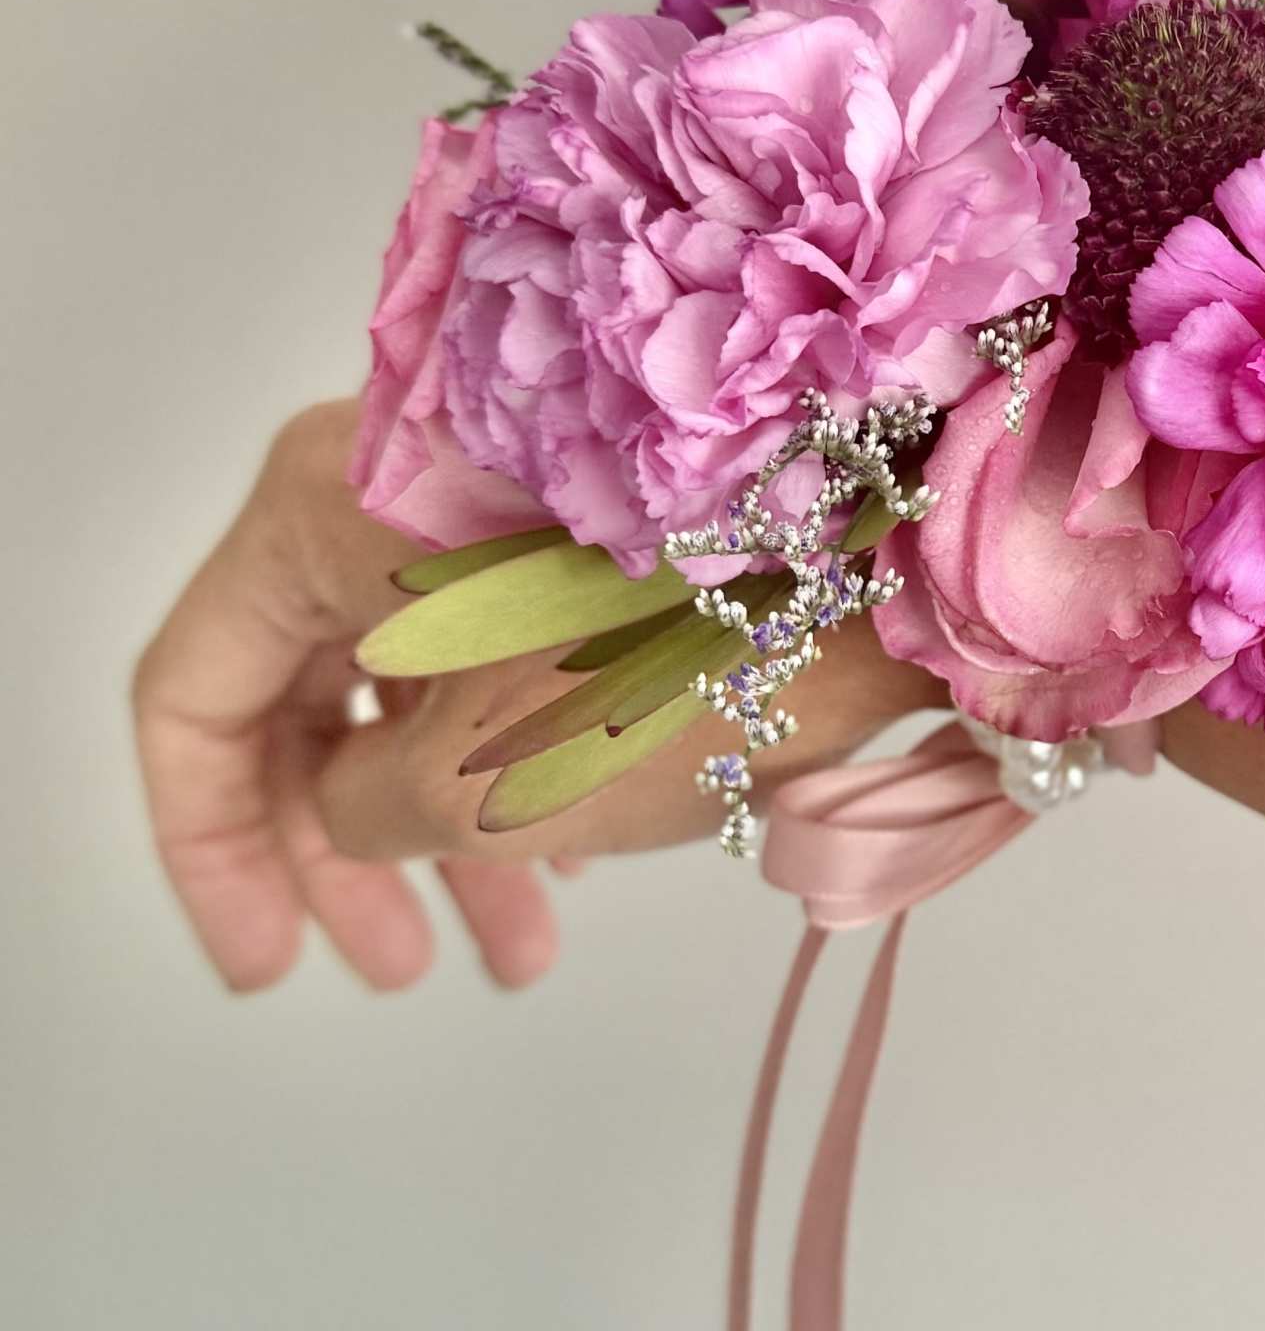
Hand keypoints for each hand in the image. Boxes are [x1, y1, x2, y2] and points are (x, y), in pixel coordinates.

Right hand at [133, 400, 941, 994]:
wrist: (889, 544)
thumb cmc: (670, 657)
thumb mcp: (473, 780)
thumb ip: (355, 812)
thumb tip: (347, 802)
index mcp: (320, 508)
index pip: (190, 690)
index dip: (211, 849)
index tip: (269, 970)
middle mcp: (389, 479)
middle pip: (309, 686)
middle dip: (346, 849)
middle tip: (400, 970)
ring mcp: (495, 492)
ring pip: (424, 675)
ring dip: (453, 819)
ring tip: (522, 952)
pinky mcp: (587, 518)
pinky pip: (506, 645)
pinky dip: (518, 750)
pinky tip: (573, 858)